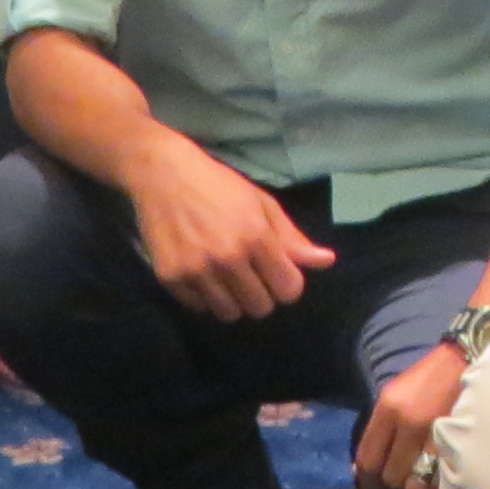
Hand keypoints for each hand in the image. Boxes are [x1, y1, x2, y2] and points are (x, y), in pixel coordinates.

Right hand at [126, 136, 335, 322]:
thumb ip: (291, 238)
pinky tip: (201, 272)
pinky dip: (205, 297)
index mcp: (255, 236)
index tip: (276, 271)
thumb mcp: (261, 203)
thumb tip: (327, 261)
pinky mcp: (170, 278)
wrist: (162, 174)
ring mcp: (197, 270)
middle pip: (260, 307)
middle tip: (249, 272)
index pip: (288, 290)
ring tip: (225, 274)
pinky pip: (200, 308)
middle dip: (261, 293)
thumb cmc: (218, 185)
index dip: (286, 283)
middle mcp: (227, 258)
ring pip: (229, 314)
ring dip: (233, 299)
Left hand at [351, 340, 464, 488]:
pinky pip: (442, 482)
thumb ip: (379, 430)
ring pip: (417, 486)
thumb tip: (363, 469)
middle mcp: (409, 422)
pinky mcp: (459, 442)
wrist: (464, 359)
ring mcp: (436, 433)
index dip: (367, 483)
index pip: (368, 459)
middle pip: (391, 477)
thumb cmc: (425, 379)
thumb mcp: (394, 395)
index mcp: (388, 409)